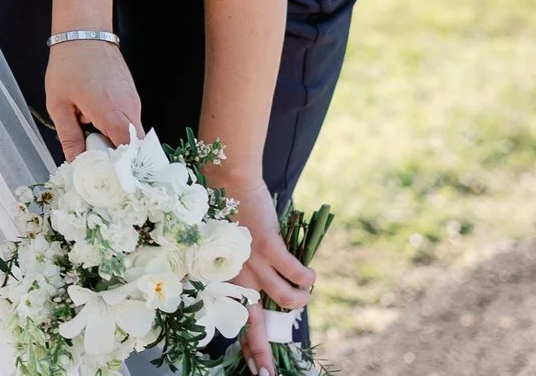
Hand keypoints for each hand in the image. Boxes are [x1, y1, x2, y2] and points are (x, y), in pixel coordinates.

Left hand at [44, 37, 141, 159]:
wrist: (84, 32)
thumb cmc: (68, 65)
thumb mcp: (59, 104)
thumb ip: (69, 137)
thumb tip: (75, 164)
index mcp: (110, 112)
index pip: (128, 151)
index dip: (121, 169)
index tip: (108, 179)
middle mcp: (129, 108)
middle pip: (133, 147)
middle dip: (118, 159)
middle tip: (96, 163)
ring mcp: (134, 101)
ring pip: (132, 134)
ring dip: (115, 141)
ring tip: (92, 139)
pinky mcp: (133, 95)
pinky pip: (130, 121)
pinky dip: (117, 128)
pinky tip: (97, 123)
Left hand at [211, 167, 313, 373]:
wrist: (226, 179)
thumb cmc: (229, 211)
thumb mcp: (229, 249)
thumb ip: (245, 271)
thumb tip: (268, 289)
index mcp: (227, 278)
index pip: (238, 322)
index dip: (250, 350)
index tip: (259, 372)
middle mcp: (237, 276)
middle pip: (254, 325)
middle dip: (265, 353)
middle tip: (271, 374)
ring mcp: (251, 262)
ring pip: (286, 299)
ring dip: (301, 300)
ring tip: (305, 293)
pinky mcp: (267, 245)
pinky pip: (295, 272)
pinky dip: (307, 277)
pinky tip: (309, 276)